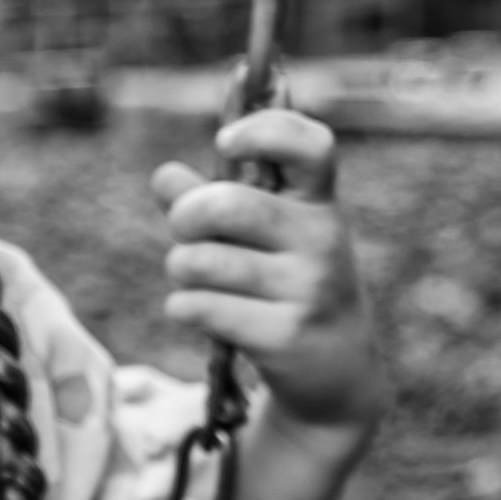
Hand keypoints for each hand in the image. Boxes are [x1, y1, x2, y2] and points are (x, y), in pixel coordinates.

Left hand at [151, 109, 385, 439]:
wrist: (335, 368)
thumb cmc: (285, 284)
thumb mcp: (260, 236)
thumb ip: (211, 201)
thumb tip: (165, 176)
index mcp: (318, 202)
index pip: (311, 145)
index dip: (264, 131)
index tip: (224, 143)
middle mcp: (322, 239)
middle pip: (229, 205)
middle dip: (185, 216)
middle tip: (185, 230)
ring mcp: (308, 288)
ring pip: (201, 261)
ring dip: (181, 270)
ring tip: (198, 280)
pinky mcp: (284, 335)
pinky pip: (198, 307)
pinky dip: (184, 308)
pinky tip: (202, 314)